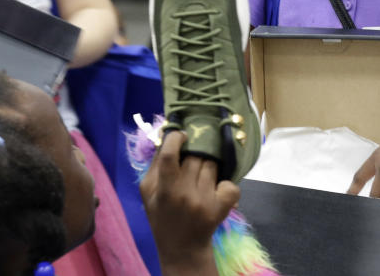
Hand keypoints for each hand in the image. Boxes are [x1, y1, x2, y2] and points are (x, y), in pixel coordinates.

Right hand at [139, 131, 239, 273]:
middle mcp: (184, 194)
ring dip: (209, 167)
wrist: (182, 246)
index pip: (169, 155)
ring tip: (202, 178)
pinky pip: (230, 183)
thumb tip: (168, 134)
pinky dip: (225, 184)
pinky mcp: (222, 208)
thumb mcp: (149, 192)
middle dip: (195, 155)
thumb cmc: (162, 214)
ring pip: (213, 166)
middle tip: (192, 162)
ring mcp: (205, 201)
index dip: (176, 139)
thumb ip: (156, 163)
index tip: (181, 136)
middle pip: (196, 157)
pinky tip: (216, 190)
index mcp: (164, 189)